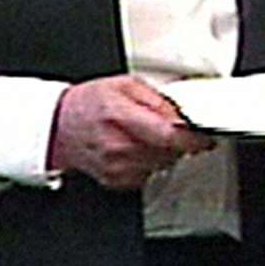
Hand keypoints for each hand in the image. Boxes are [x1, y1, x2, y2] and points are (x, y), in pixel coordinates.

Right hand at [48, 75, 212, 189]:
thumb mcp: (124, 84)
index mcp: (120, 116)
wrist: (60, 126)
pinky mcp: (116, 181)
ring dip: (164, 152)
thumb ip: (156, 99)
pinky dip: (150, 162)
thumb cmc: (90, 102)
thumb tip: (180, 115)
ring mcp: (116, 167)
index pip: (167, 135)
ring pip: (161, 164)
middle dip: (178, 141)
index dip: (192, 138)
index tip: (204, 137)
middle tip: (172, 128)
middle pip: (168, 152)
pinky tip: (137, 148)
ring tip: (148, 134)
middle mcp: (118, 146)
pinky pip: (148, 174)